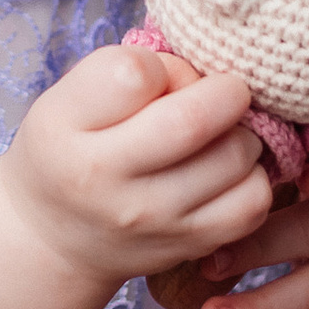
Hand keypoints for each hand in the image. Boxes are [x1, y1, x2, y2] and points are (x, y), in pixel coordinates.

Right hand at [1, 44, 276, 295]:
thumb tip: (199, 76)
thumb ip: (125, 69)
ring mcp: (151, 219)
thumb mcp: (68, 97)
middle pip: (194, 120)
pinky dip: (253, 178)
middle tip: (222, 92)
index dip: (163, 64)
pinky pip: (251, 203)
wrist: (55, 240)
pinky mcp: (187, 245)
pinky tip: (229, 172)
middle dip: (224, 92)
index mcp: (67, 129)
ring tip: (223, 134)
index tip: (162, 77)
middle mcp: (105, 180)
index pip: (134, 74)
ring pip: (235, 158)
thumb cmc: (69, 149)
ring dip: (243, 133)